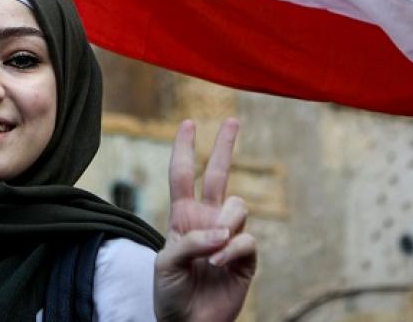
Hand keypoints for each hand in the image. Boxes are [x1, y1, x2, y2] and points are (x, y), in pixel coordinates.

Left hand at [153, 118, 256, 321]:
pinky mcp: (245, 258)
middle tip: (232, 120)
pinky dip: (232, 250)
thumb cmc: (170, 292)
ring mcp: (228, 237)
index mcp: (183, 216)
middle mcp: (207, 220)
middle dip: (225, 146)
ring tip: (212, 252)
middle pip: (218, 174)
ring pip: (238, 206)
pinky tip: (218, 266)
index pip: (182, 175)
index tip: (187, 123)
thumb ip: (190, 242)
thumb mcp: (166, 264)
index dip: (183, 148)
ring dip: (225, 225)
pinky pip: (246, 240)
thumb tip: (222, 233)